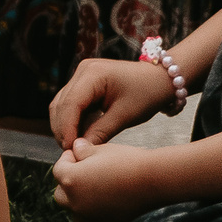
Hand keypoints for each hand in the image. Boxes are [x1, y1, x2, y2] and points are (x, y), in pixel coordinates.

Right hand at [51, 58, 177, 148]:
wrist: (161, 79)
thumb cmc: (148, 94)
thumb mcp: (126, 116)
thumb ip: (101, 132)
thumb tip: (80, 149)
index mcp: (93, 74)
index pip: (70, 104)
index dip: (67, 127)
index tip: (70, 148)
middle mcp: (82, 71)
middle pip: (61, 103)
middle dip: (62, 128)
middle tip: (69, 151)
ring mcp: (81, 75)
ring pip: (61, 103)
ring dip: (64, 125)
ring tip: (72, 145)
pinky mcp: (83, 82)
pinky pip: (70, 102)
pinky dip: (71, 119)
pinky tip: (77, 134)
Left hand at [53, 137, 176, 221]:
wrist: (159, 183)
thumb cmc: (129, 162)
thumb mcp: (102, 150)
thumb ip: (82, 150)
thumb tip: (75, 147)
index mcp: (70, 181)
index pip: (58, 169)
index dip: (68, 159)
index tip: (79, 154)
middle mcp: (76, 203)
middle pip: (61, 193)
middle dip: (68, 182)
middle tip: (85, 172)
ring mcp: (91, 218)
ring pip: (75, 210)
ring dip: (79, 200)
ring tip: (96, 188)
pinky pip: (94, 220)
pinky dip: (96, 211)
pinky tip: (110, 200)